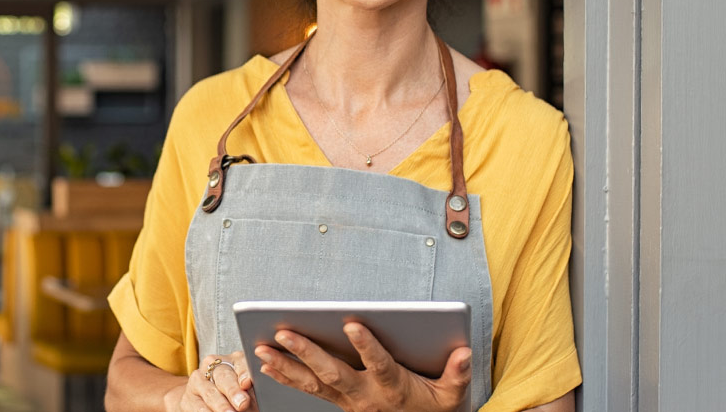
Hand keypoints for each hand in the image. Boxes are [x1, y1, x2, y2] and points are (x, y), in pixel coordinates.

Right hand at [164, 351, 257, 411]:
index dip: (244, 372)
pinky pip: (198, 406)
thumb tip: (257, 399)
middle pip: (224, 376)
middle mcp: (214, 366)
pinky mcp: (189, 397)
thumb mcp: (246, 390)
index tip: (247, 383)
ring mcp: (199, 380)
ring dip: (221, 405)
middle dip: (233, 391)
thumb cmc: (234, 394)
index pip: (240, 362)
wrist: (204, 399)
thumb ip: (252, 392)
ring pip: (210, 392)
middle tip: (242, 403)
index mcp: (234, 360)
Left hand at [253, 323, 470, 411]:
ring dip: (286, 365)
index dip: (367, 346)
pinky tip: (265, 364)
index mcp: (393, 388)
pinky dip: (285, 377)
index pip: (379, 365)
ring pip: (313, 382)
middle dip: (307, 352)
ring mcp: (347, 400)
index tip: (352, 323)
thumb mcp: (451, 396)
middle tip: (285, 332)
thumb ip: (456, 374)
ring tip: (261, 348)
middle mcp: (365, 395)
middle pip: (334, 373)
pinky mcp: (337, 401)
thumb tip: (464, 352)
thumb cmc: (431, 407)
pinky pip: (307, 390)